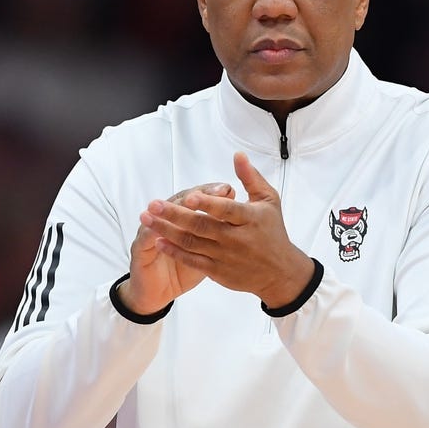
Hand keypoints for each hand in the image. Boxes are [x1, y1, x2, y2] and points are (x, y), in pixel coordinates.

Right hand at [119, 181, 235, 314]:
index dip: (211, 193)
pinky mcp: (140, 247)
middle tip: (208, 193)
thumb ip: (218, 231)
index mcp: (184, 216)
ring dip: (172, 208)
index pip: (198, 197)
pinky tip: (159, 228)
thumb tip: (238, 214)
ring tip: (185, 203)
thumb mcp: (205, 250)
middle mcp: (167, 218)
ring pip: (162, 215)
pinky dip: (152, 231)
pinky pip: (146, 238)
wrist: (158, 291)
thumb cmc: (184, 269)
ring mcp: (151, 230)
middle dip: (194, 196)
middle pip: (180, 200)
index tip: (226, 190)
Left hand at [141, 152, 314, 307]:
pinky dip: (175, 252)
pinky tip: (160, 241)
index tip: (188, 196)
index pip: (226, 210)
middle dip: (175, 215)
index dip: (207, 203)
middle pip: (202, 226)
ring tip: (148, 219)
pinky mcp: (219, 272)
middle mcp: (237, 239)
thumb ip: (250, 178)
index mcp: (250, 219)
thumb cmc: (272, 231)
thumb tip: (237, 155)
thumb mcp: (268, 201)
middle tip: (153, 204)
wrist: (280, 273)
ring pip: (192, 243)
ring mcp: (226, 257)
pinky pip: (193, 261)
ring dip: (167, 231)